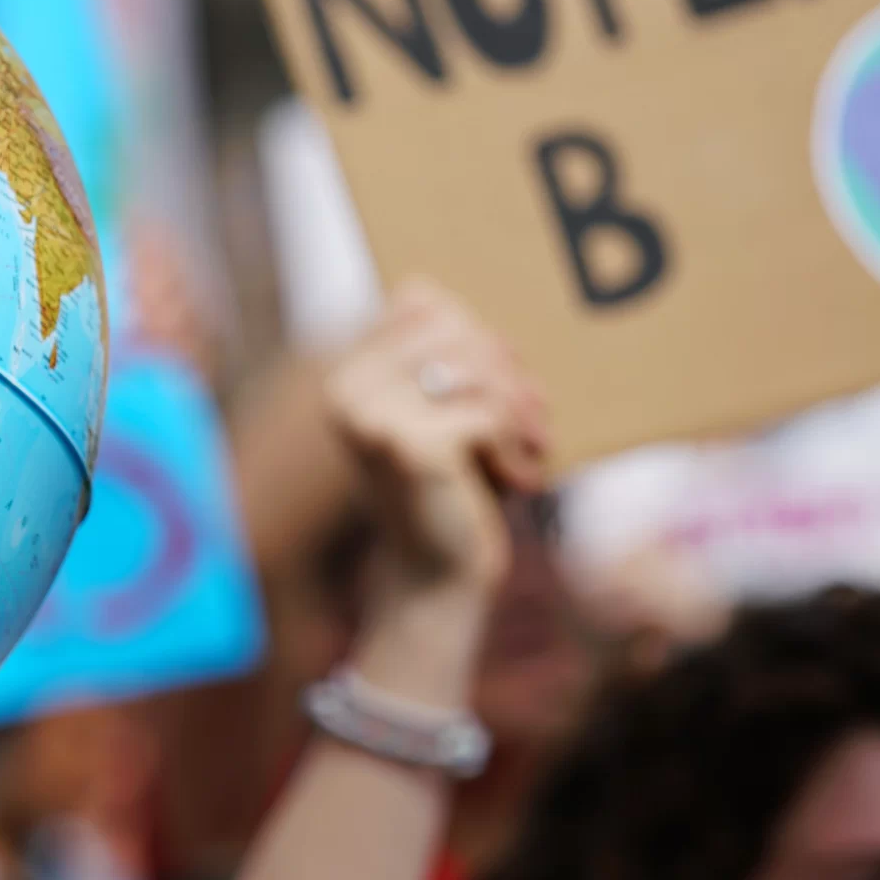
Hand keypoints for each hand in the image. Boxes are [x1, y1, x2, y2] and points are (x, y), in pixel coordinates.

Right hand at [322, 280, 546, 594]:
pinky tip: (517, 481)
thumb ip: (443, 357)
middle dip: (507, 371)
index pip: (421, 302)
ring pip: (477, 367)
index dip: (474, 334)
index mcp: (345, 375)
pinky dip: (517, 446)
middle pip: (454, 328)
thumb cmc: (450, 492)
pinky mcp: (410, 448)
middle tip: (534, 419)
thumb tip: (449, 296)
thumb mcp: (441, 414)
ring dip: (519, 409)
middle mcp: (345, 391)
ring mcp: (372, 418)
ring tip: (533, 445)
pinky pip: (490, 413)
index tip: (504, 384)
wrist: (435, 583)